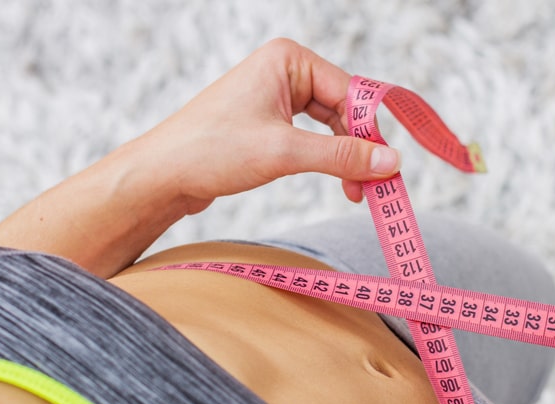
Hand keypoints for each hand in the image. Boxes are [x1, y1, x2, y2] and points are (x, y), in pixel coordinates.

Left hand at [131, 37, 401, 210]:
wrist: (163, 173)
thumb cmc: (212, 151)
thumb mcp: (285, 153)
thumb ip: (341, 157)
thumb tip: (391, 162)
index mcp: (288, 60)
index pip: (350, 92)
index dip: (372, 132)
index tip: (390, 168)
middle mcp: (284, 71)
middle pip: (343, 109)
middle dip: (359, 149)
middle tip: (376, 187)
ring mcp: (275, 96)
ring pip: (330, 127)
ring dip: (344, 159)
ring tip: (356, 192)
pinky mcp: (268, 122)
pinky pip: (311, 138)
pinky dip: (325, 161)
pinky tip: (337, 182)